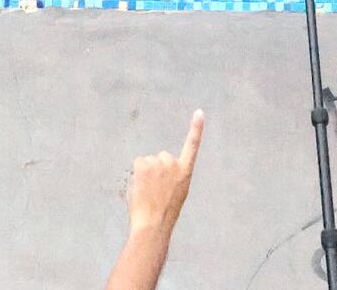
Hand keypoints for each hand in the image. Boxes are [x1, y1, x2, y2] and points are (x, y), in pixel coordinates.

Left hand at [126, 110, 203, 236]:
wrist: (154, 224)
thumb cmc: (164, 213)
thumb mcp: (175, 194)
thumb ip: (171, 177)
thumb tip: (159, 169)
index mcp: (185, 173)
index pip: (192, 146)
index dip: (196, 129)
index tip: (199, 112)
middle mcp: (173, 163)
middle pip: (160, 158)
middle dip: (156, 171)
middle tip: (157, 191)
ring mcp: (158, 162)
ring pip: (148, 162)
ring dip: (146, 174)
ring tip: (149, 193)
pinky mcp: (143, 163)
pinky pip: (138, 164)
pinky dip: (137, 174)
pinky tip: (141, 188)